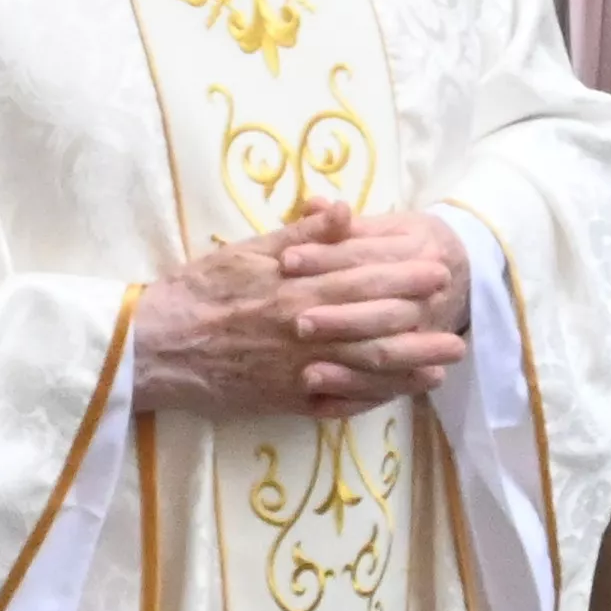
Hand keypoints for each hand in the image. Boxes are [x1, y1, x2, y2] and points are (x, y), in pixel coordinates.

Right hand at [131, 202, 473, 417]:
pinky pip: (342, 401)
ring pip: (366, 367)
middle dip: (420, 317)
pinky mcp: (288, 400)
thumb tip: (342, 210)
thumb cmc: (197, 292)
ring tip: (448, 357)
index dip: (403, 275)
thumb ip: (298, 236)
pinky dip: (376, 395)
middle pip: (373, 324)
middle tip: (456, 312)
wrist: (155, 348)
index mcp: (293, 288)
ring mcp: (297, 370)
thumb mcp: (243, 251)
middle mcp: (302, 331)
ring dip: (411, 361)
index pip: (361, 279)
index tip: (437, 268)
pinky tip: (404, 390)